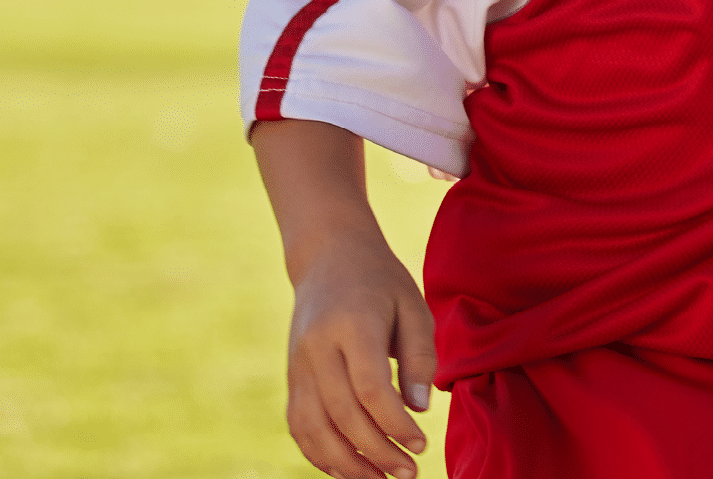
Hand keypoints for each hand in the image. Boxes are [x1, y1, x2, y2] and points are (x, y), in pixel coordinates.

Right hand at [283, 232, 436, 478]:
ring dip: (346, 464)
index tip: (421, 444)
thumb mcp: (413, 306)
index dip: (395, 424)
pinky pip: (298, 425)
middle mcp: (317, 346)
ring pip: (313, 428)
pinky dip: (319, 454)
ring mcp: (297, 363)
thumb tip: (419, 409)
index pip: (369, 388)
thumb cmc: (381, 283)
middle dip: (377, 452)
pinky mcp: (291, 377)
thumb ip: (419, 356)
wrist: (329, 256)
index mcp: (351, 323)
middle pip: (342, 414)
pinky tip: (349, 469)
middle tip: (408, 473)